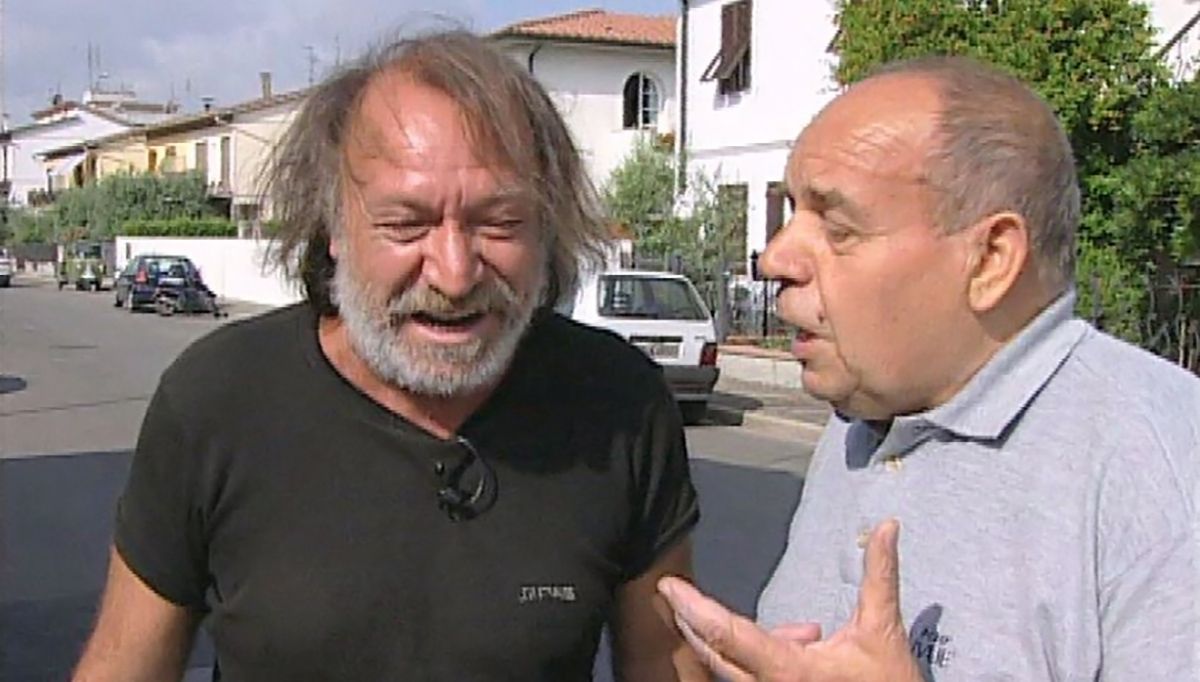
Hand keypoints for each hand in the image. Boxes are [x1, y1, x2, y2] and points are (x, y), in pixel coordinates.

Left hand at [657, 519, 921, 681]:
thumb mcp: (883, 630)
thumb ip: (879, 576)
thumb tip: (886, 527)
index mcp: (788, 671)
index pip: (726, 635)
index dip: (693, 607)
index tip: (668, 585)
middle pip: (713, 654)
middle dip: (694, 620)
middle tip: (680, 593)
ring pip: (728, 669)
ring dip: (731, 638)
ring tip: (794, 629)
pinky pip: (748, 678)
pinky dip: (756, 655)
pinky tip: (803, 644)